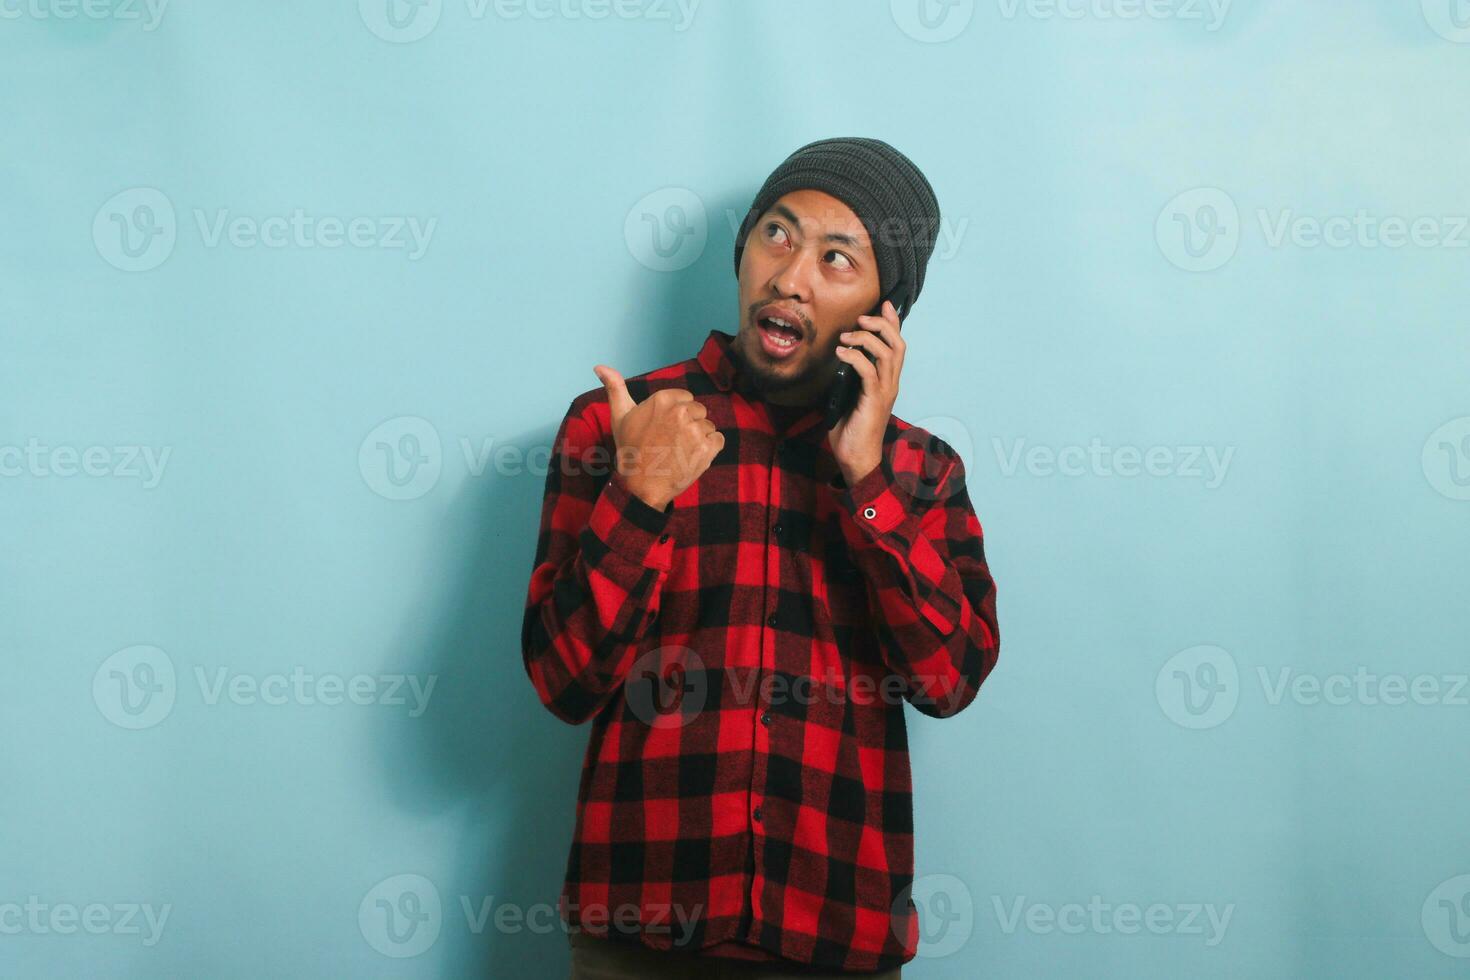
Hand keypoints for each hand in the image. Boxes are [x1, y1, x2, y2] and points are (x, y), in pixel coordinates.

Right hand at [594, 365, 724, 509]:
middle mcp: (681, 411)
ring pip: (708, 427)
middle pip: (699, 411)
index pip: (686, 398)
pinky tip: (692, 457)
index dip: (677, 414)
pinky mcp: (707, 449)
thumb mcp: (620, 416)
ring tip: (679, 451)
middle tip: (671, 442)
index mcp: (663, 399)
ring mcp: (695, 430)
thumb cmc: (631, 450)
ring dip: (698, 439)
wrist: (641, 486)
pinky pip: (718, 441)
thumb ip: (615, 388)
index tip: (664, 429)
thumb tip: (600, 366)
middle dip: (689, 424)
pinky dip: (710, 450)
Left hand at [828, 299, 904, 483]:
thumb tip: (838, 359)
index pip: (897, 346)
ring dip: (867, 338)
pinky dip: (855, 356)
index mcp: (887, 382)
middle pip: (898, 345)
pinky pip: (869, 371)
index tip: (884, 304)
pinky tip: (841, 352)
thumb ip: (849, 378)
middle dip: (882, 325)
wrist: (856, 458)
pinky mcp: (874, 401)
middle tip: (862, 317)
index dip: (893, 323)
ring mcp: (885, 392)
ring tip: (847, 335)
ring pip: (888, 353)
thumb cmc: (851, 430)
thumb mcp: (848, 397)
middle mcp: (891, 384)